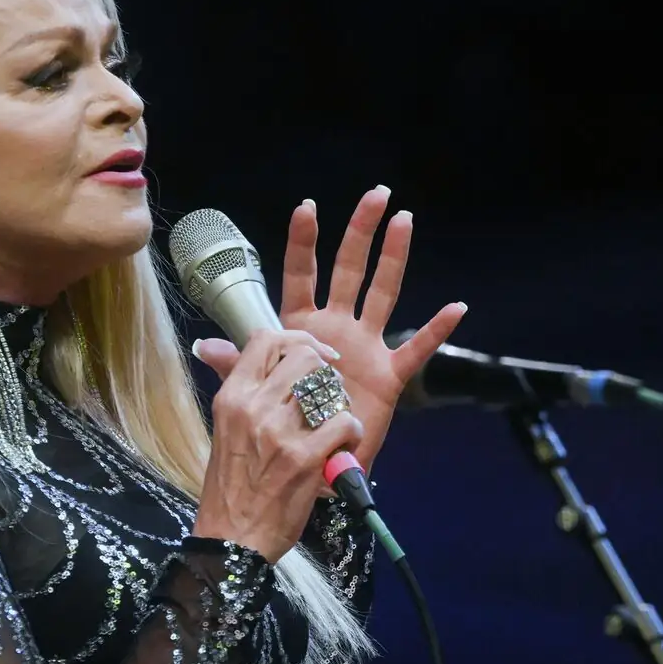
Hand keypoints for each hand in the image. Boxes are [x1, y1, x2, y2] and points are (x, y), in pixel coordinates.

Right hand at [191, 329, 364, 562]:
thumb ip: (232, 385)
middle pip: (305, 357)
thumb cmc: (230, 486)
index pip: (265, 339)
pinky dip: (352, 434)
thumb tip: (210, 345)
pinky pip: (345, 423)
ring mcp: (280, 432)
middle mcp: (254, 407)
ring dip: (340, 403)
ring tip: (334, 423)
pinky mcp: (306, 458)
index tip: (313, 358)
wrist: (232, 539)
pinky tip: (342, 449)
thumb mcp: (224, 427)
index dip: (297, 340)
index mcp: (232, 397)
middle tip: (327, 397)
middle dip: (325, 372)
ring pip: (328, 387)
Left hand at [192, 186, 465, 473]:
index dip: (304, 241)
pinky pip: (417, 349)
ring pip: (383, 293)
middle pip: (351, 269)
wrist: (312, 468)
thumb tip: (206, 347)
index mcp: (304, 328)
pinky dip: (437, 330)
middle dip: (361, 231)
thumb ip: (240, 365)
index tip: (307, 206)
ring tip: (405, 222)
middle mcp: (337, 329)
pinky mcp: (389, 376)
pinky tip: (455, 308)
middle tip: (377, 195)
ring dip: (395, 258)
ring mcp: (366, 348)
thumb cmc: (286, 428)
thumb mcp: (255, 394)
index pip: (303, 274)